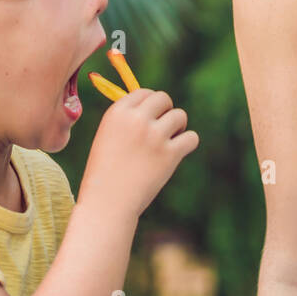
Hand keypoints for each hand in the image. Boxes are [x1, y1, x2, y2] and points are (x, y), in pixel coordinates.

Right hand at [79, 87, 198, 219]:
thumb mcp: (108, 137)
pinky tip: (177, 153)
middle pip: (164, 98)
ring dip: (178, 127)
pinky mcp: (170, 154)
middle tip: (162, 129)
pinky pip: (191, 138)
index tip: (151, 116)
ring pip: (180, 116)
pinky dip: (188, 144)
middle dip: (166, 111)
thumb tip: (154, 105)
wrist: (107, 203)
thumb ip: (128, 119)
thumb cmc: (105, 173)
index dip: (150, 103)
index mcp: (117, 112)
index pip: (143, 92)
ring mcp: (154, 135)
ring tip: (168, 143)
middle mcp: (137, 119)